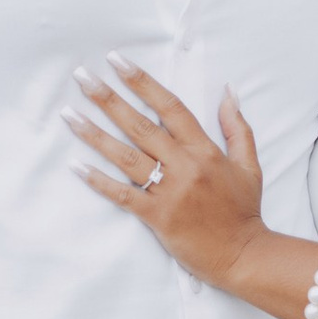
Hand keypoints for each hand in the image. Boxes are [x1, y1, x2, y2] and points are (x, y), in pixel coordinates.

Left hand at [68, 61, 266, 291]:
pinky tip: (77, 166)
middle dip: (109, 99)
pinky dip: (100, 181)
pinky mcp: (158, 218)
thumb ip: (237, 127)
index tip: (118, 62)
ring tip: (69, 115)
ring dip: (95, 134)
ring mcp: (170, 192)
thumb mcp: (248, 165)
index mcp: (204, 150)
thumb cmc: (243, 211)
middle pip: (141, 125)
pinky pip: (124, 195)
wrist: (243, 256)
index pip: (170, 107)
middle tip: (82, 77)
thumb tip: (228, 91)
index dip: (143, 82)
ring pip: (126, 157)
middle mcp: (185, 166)